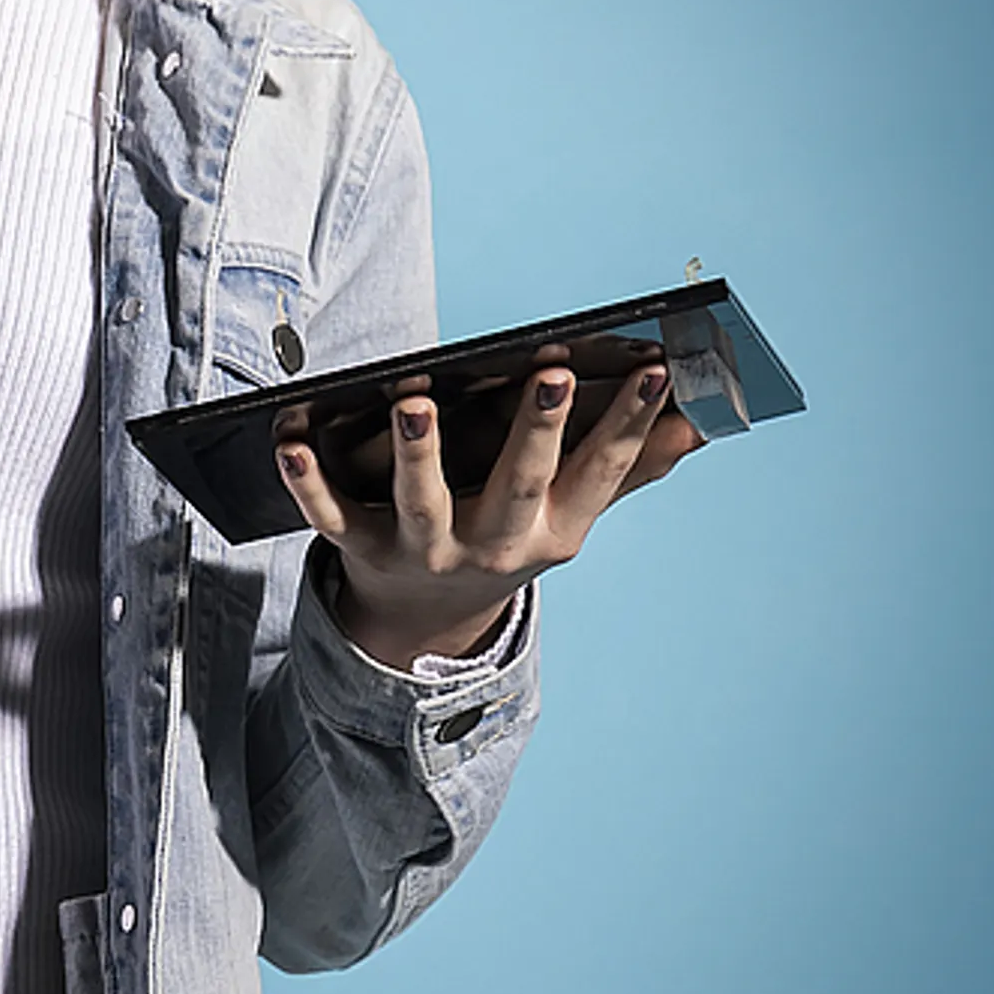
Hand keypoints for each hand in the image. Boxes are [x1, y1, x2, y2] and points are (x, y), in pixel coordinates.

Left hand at [277, 350, 695, 666]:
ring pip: (421, 503)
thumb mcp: (570, 513)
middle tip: (552, 375)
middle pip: (517, 487)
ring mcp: (424, 551)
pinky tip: (289, 438)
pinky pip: (328, 516)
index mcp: (552, 531)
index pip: (599, 474)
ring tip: (415, 401)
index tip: (659, 371)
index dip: (631, 424)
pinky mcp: (361, 551)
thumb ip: (630, 466)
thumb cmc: (506, 536)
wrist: (423, 622)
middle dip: (537, 433)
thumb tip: (704, 419)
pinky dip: (305, 481)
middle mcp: (492, 546)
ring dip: (418, 453)